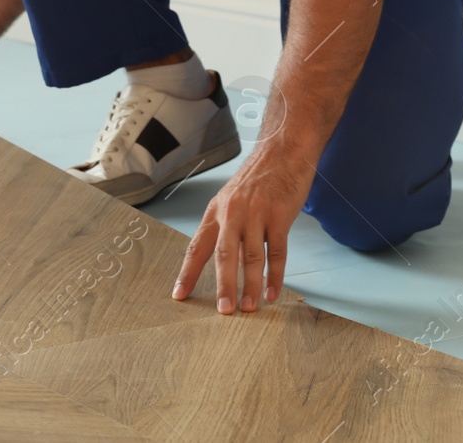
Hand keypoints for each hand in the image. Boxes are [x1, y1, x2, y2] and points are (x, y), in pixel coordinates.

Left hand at [172, 141, 312, 313]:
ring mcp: (256, 213)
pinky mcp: (279, 215)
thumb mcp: (234, 200)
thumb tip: (228, 264)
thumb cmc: (258, 177)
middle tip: (224, 311)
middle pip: (224, 255)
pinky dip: (275, 275)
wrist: (283, 150)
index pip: (197, 247)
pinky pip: (277, 251)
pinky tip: (272, 292)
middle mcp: (233, 213)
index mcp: (216, 211)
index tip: (179, 295)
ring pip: (251, 256)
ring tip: (250, 308)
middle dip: (223, 285)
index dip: (187, 272)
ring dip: (251, 285)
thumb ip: (229, 229)